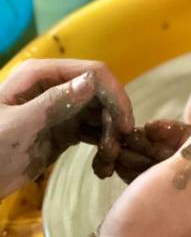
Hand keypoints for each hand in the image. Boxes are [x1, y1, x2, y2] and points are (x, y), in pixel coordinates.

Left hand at [0, 59, 133, 195]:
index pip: (92, 72)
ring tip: (109, 159)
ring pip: (101, 114)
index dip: (114, 94)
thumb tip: (91, 82)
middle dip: (114, 118)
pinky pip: (93, 132)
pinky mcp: (63, 132)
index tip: (126, 124)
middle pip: (101, 93)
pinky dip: (103, 146)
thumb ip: (54, 103)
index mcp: (42, 75)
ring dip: (112, 134)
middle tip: (117, 148)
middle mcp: (55, 87)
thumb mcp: (18, 125)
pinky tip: (103, 164)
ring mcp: (60, 110)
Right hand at [90, 104, 190, 236]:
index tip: (149, 128)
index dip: (176, 132)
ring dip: (152, 160)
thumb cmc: (150, 218)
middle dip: (163, 146)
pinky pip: (167, 194)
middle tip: (136, 140)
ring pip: (176, 176)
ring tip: (127, 154)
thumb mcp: (178, 171)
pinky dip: (149, 180)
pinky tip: (129, 173)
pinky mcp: (174, 228)